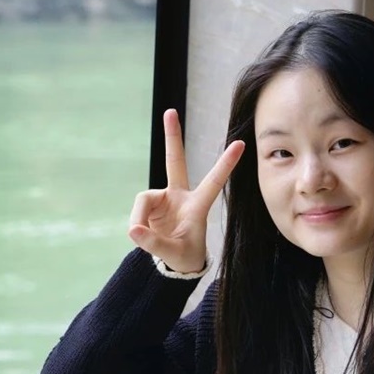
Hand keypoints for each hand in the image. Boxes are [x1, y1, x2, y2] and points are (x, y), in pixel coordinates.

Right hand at [128, 109, 244, 272]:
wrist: (174, 262)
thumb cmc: (184, 256)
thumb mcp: (173, 254)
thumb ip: (154, 243)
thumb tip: (132, 229)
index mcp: (198, 206)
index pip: (214, 181)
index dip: (226, 164)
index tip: (240, 144)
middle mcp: (181, 196)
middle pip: (175, 161)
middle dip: (172, 137)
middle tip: (170, 111)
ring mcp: (164, 198)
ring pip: (144, 200)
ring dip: (139, 219)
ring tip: (142, 237)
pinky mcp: (150, 205)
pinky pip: (137, 211)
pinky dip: (136, 224)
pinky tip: (140, 235)